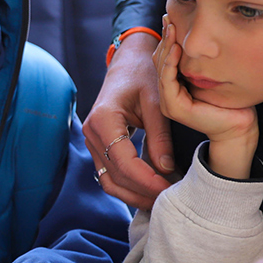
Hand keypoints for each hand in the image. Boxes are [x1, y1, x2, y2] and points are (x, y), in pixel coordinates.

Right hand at [84, 31, 172, 208]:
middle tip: (171, 200)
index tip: (170, 189)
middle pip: (116, 176)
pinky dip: (128, 186)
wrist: (128, 62)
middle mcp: (91, 132)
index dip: (148, 180)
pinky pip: (109, 174)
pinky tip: (149, 190)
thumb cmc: (143, 75)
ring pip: (109, 180)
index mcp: (104, 119)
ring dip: (134, 195)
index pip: (125, 162)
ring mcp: (91, 140)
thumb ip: (160, 136)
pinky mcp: (98, 145)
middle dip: (143, 192)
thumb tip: (166, 169)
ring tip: (161, 200)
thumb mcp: (157, 102)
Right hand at [154, 21, 257, 178]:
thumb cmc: (230, 100)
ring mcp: (168, 102)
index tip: (169, 18)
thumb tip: (195, 35)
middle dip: (164, 38)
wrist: (239, 125)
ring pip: (161, 69)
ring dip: (166, 47)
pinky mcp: (174, 108)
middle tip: (168, 18)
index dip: (166, 38)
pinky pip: (167, 82)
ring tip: (171, 28)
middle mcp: (167, 94)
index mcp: (173, 87)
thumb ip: (198, 61)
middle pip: (160, 61)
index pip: (164, 58)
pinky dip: (170, 64)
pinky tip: (176, 49)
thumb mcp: (210, 74)